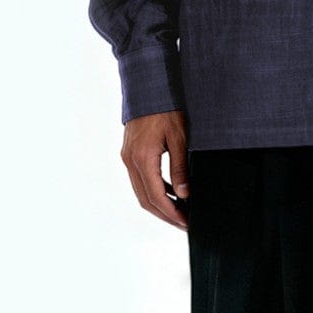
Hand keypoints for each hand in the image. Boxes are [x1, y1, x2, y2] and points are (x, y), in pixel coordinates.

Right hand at [120, 110, 190, 229]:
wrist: (148, 88)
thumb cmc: (165, 109)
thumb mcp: (179, 138)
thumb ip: (180, 168)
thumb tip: (183, 194)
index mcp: (142, 158)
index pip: (156, 196)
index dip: (171, 213)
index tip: (185, 222)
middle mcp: (131, 161)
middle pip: (145, 200)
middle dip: (165, 215)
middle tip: (183, 224)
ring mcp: (128, 158)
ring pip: (141, 192)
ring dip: (158, 205)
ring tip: (179, 212)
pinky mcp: (129, 154)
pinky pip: (140, 180)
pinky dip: (154, 190)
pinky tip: (170, 193)